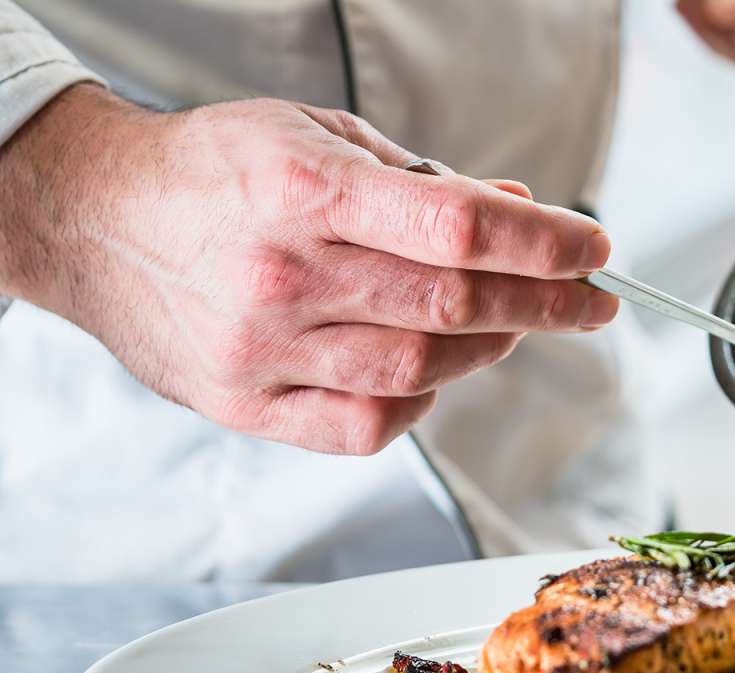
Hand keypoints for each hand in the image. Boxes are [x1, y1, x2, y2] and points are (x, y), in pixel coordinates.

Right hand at [0, 85, 616, 454]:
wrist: (93, 219)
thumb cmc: (213, 173)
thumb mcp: (317, 136)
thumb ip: (422, 179)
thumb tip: (520, 209)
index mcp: (301, 188)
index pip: (457, 226)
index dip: (543, 242)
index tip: (593, 251)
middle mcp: (282, 273)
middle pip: (452, 305)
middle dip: (544, 303)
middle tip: (591, 300)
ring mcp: (262, 348)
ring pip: (421, 370)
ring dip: (490, 348)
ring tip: (513, 322)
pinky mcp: (246, 404)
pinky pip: (366, 424)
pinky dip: (421, 401)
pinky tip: (433, 372)